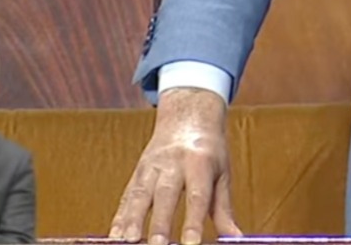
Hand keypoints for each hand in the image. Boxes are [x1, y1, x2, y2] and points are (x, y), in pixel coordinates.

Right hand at [110, 88, 241, 244]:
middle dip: (160, 223)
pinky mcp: (138, 172)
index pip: (197, 195)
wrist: (187, 117)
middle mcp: (173, 162)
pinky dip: (120, 217)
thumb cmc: (208, 150)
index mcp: (200, 161)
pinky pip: (127, 196)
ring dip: (132, 220)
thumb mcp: (222, 175)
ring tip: (129, 241)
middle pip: (165, 194)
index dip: (193, 220)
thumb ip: (224, 210)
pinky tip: (115, 236)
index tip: (191, 243)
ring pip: (140, 193)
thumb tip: (235, 239)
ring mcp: (152, 166)